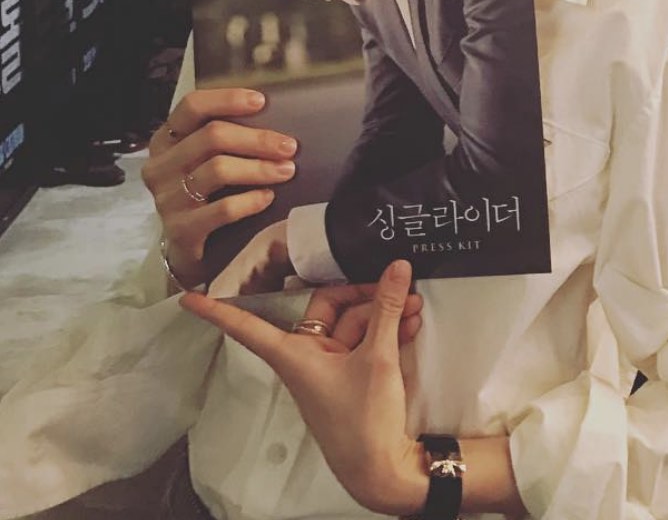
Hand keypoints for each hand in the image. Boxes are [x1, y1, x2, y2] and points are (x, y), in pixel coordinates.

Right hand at [143, 88, 298, 289]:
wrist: (189, 247)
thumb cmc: (205, 192)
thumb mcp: (205, 159)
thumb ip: (225, 136)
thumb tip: (273, 113)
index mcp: (166, 139)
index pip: (192, 106)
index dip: (227, 99)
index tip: (261, 101)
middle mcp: (160, 166)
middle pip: (212, 137)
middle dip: (257, 139)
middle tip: (289, 146)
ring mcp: (167, 199)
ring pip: (218, 170)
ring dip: (259, 168)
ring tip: (286, 171)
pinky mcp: (180, 229)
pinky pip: (222, 209)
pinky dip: (250, 200)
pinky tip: (268, 197)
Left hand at [181, 262, 426, 514]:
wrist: (382, 468)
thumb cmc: (364, 421)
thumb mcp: (377, 357)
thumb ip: (385, 308)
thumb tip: (396, 266)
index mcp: (294, 356)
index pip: (247, 327)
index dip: (218, 312)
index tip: (188, 298)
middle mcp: (306, 358)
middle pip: (325, 309)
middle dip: (363, 295)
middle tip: (397, 285)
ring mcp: (328, 367)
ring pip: (350, 323)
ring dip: (382, 312)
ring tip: (413, 305)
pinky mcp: (348, 375)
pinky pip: (361, 340)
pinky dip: (384, 329)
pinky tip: (409, 322)